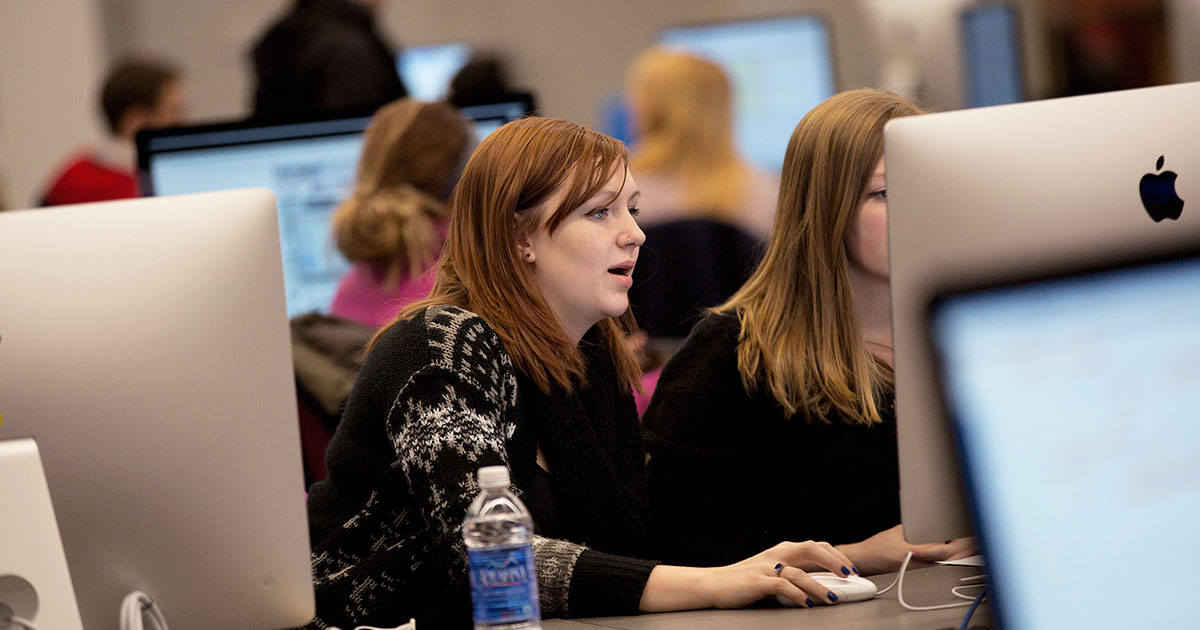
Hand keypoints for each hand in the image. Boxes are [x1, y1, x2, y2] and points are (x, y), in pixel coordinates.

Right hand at [639, 540, 857, 611]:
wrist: (712, 584)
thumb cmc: (743, 581)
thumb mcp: (770, 572)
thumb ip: (792, 573)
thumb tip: (821, 584)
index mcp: (781, 551)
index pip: (815, 546)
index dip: (836, 555)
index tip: (851, 568)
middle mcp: (776, 555)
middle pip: (811, 549)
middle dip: (834, 562)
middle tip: (850, 575)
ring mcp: (766, 567)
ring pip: (799, 571)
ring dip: (819, 586)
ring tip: (833, 598)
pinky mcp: (757, 582)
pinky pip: (781, 586)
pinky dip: (797, 595)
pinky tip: (806, 604)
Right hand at [836, 524, 976, 574]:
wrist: (867, 560)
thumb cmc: (879, 546)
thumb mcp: (899, 531)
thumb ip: (918, 529)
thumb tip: (936, 526)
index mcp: (913, 552)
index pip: (943, 550)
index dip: (960, 544)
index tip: (970, 536)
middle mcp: (918, 564)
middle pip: (949, 559)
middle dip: (965, 549)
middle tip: (977, 539)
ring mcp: (920, 569)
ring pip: (946, 563)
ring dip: (960, 554)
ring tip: (973, 544)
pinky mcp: (920, 571)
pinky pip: (940, 564)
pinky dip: (951, 558)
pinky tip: (959, 553)